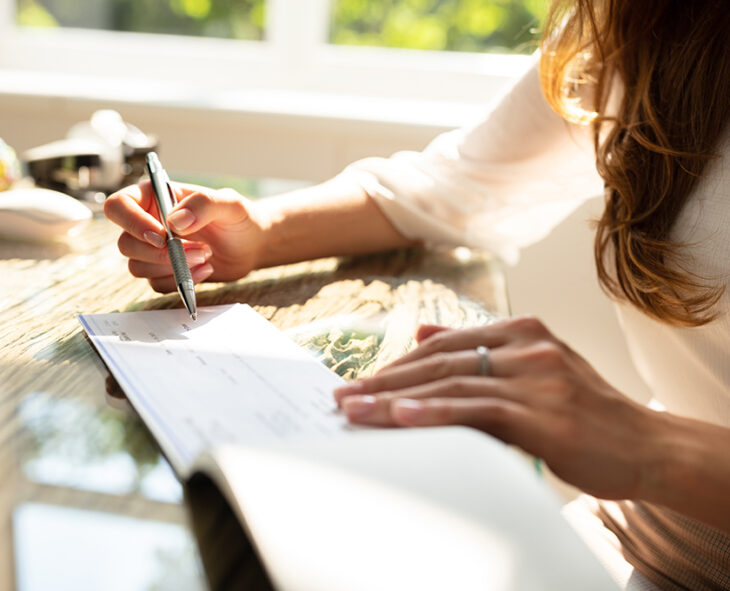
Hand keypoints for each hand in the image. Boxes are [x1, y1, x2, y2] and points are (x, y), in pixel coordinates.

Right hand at [104, 181, 267, 291]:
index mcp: (154, 197)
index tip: (162, 236)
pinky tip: (206, 269)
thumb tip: (174, 221)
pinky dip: (179, 282)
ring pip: (137, 267)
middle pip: (125, 243)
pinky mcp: (165, 271)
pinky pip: (156, 284)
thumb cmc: (240, 218)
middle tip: (198, 249)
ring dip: (171, 267)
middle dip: (160, 253)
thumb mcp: (229, 203)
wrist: (252, 245)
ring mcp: (154, 250)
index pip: (119, 206)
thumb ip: (203, 204)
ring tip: (206, 256)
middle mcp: (148, 223)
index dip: (132, 223)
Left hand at [333, 316, 667, 499]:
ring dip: (396, 398)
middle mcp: (527, 345)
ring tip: (355, 410)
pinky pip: (478, 410)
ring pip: (451, 383)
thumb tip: (420, 333)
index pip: (443, 343)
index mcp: (522, 330)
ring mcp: (537, 376)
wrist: (646, 444)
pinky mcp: (544, 413)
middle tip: (343, 396)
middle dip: (385, 380)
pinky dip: (436, 411)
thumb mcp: (534, 369)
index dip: (397, 363)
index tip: (361, 381)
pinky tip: (402, 416)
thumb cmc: (584, 413)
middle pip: (438, 361)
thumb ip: (479, 349)